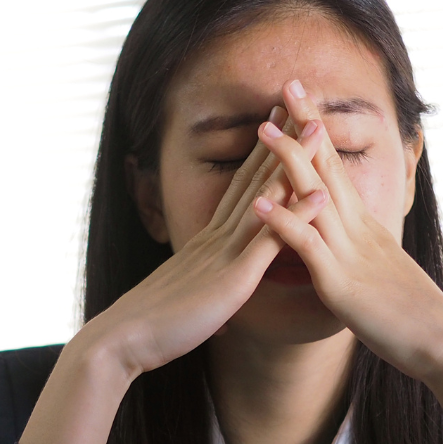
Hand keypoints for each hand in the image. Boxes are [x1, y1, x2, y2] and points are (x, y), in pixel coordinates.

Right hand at [88, 107, 324, 377]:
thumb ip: (203, 291)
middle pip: (253, 179)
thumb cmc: (150, 327)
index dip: (260, 156)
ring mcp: (224, 254)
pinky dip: (296, 216)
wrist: (122, 339)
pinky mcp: (232, 279)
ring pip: (266, 199)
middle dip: (281, 141)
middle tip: (302, 104)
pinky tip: (320, 196)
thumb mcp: (184, 300)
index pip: (239, 189)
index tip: (277, 124)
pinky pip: (270, 242)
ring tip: (319, 131)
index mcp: (206, 242)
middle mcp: (215, 238)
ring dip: (294, 163)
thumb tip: (214, 302)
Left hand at [252, 80, 442, 443]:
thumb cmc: (414, 321)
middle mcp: (358, 232)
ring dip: (287, 161)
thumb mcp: (385, 278)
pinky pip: (307, 247)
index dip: (318, 135)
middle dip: (305, 124)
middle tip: (286, 84)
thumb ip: (365, 257)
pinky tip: (259, 203)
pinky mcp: (340, 284)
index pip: (336, 171)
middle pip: (327, 167)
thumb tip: (355, 247)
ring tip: (262, 128)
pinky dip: (282, 222)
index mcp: (365, 230)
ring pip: (314, 198)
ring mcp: (349, 255)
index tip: (301, 101)